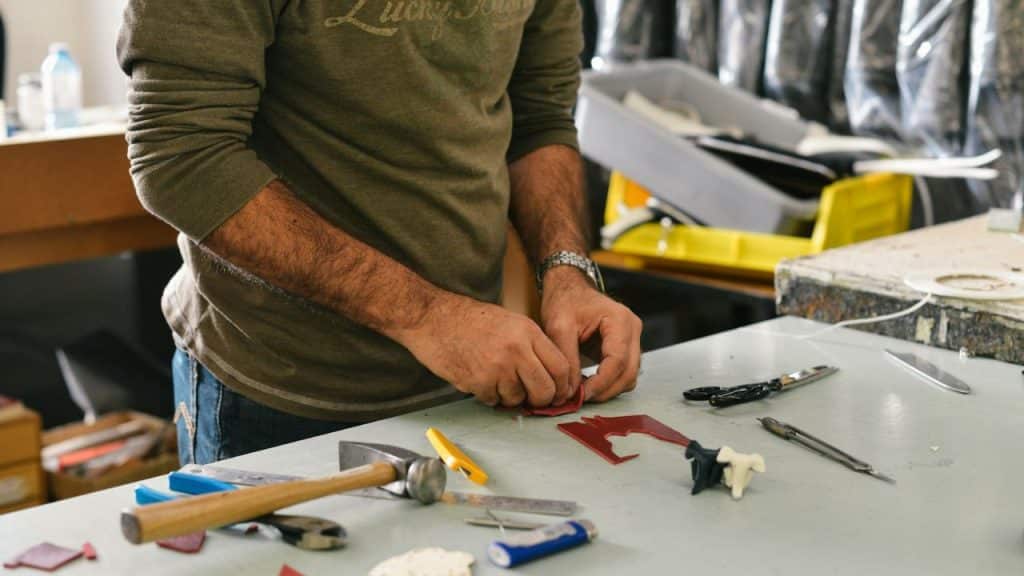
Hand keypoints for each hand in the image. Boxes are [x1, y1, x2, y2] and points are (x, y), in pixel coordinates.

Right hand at [398, 294, 570, 407]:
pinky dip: (490, 396)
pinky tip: (481, 379)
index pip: (561, 367)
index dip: (563, 386)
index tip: (559, 393)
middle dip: (542, 400)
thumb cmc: (469, 319)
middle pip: (545, 390)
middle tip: (534, 399)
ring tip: (498, 380)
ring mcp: (497, 367)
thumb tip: (551, 374)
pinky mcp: (478, 382)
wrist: (432, 318)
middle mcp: (516, 350)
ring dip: (511, 397)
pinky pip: (494, 401)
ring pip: (518, 399)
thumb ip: (532, 345)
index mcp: (528, 332)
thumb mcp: (510, 322)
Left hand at [540, 267, 642, 402]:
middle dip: (605, 390)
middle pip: (629, 372)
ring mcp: (633, 339)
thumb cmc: (565, 301)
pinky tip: (589, 384)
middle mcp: (632, 329)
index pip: (617, 360)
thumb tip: (570, 390)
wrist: (569, 289)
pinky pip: (624, 373)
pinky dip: (609, 383)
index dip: (600, 383)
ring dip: (608, 389)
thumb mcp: (559, 326)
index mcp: (619, 320)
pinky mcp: (627, 347)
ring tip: (582, 392)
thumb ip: (566, 358)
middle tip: (580, 399)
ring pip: (629, 376)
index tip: (581, 394)